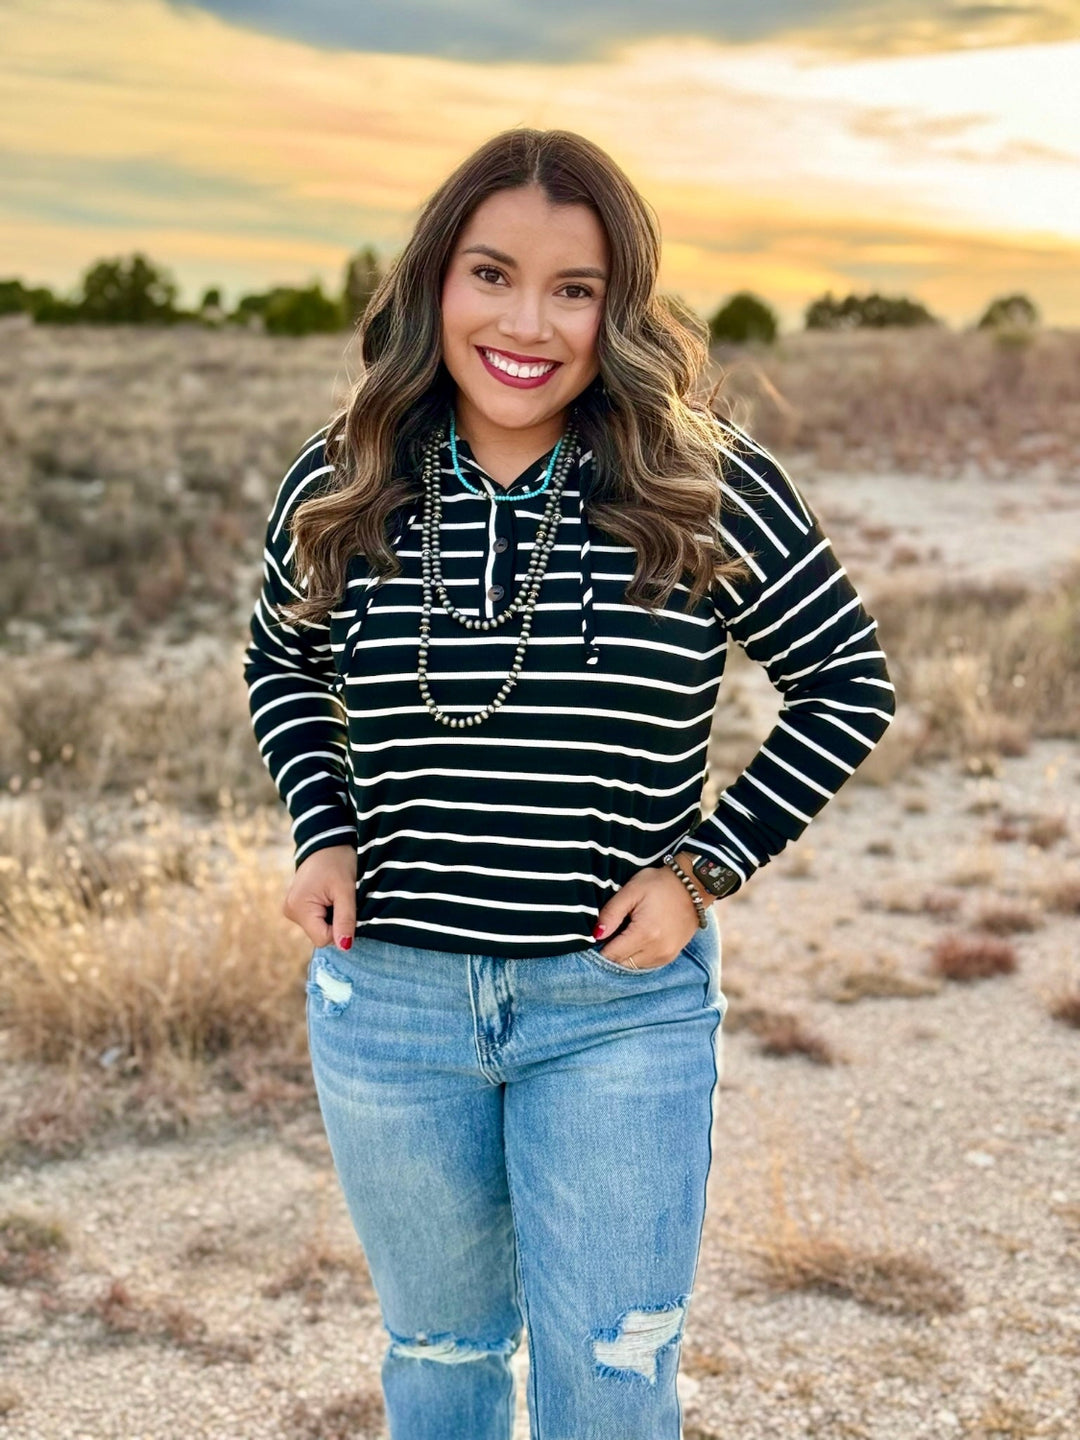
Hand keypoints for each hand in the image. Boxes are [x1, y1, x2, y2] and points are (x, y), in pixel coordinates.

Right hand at [283, 844, 357, 948]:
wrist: (326, 841)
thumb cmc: (337, 861)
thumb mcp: (346, 890)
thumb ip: (345, 919)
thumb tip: (345, 947)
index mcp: (299, 908)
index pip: (323, 939)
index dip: (341, 928)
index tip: (346, 906)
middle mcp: (290, 911)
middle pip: (320, 935)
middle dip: (335, 921)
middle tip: (340, 898)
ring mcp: (292, 909)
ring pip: (319, 928)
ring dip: (332, 916)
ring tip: (334, 894)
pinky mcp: (296, 906)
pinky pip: (316, 920)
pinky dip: (326, 912)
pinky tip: (329, 896)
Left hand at [592, 851, 712, 969]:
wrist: (693, 886)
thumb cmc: (660, 885)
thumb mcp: (631, 891)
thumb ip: (611, 913)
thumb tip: (596, 934)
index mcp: (644, 934)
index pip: (611, 955)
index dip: (599, 949)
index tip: (594, 938)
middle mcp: (656, 950)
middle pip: (621, 965)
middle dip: (610, 954)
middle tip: (607, 936)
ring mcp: (665, 956)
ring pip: (633, 967)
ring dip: (623, 957)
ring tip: (622, 936)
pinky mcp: (671, 956)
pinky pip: (646, 965)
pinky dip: (636, 957)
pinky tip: (635, 941)